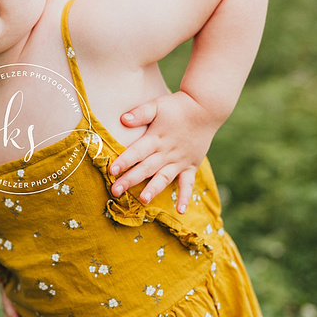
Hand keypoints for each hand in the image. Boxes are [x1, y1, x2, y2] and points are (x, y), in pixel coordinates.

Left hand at [108, 91, 219, 212]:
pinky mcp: (191, 165)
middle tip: (115, 191)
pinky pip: (188, 184)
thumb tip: (123, 119)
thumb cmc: (177, 106)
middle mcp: (167, 152)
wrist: (206, 109)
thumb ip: (140, 113)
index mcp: (156, 138)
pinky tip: (180, 211)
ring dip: (153, 189)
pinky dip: (184, 197)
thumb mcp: (157, 105)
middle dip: (129, 180)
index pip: (137, 152)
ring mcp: (180, 161)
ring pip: (164, 178)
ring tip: (143, 200)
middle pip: (146, 168)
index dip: (124, 161)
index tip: (111, 170)